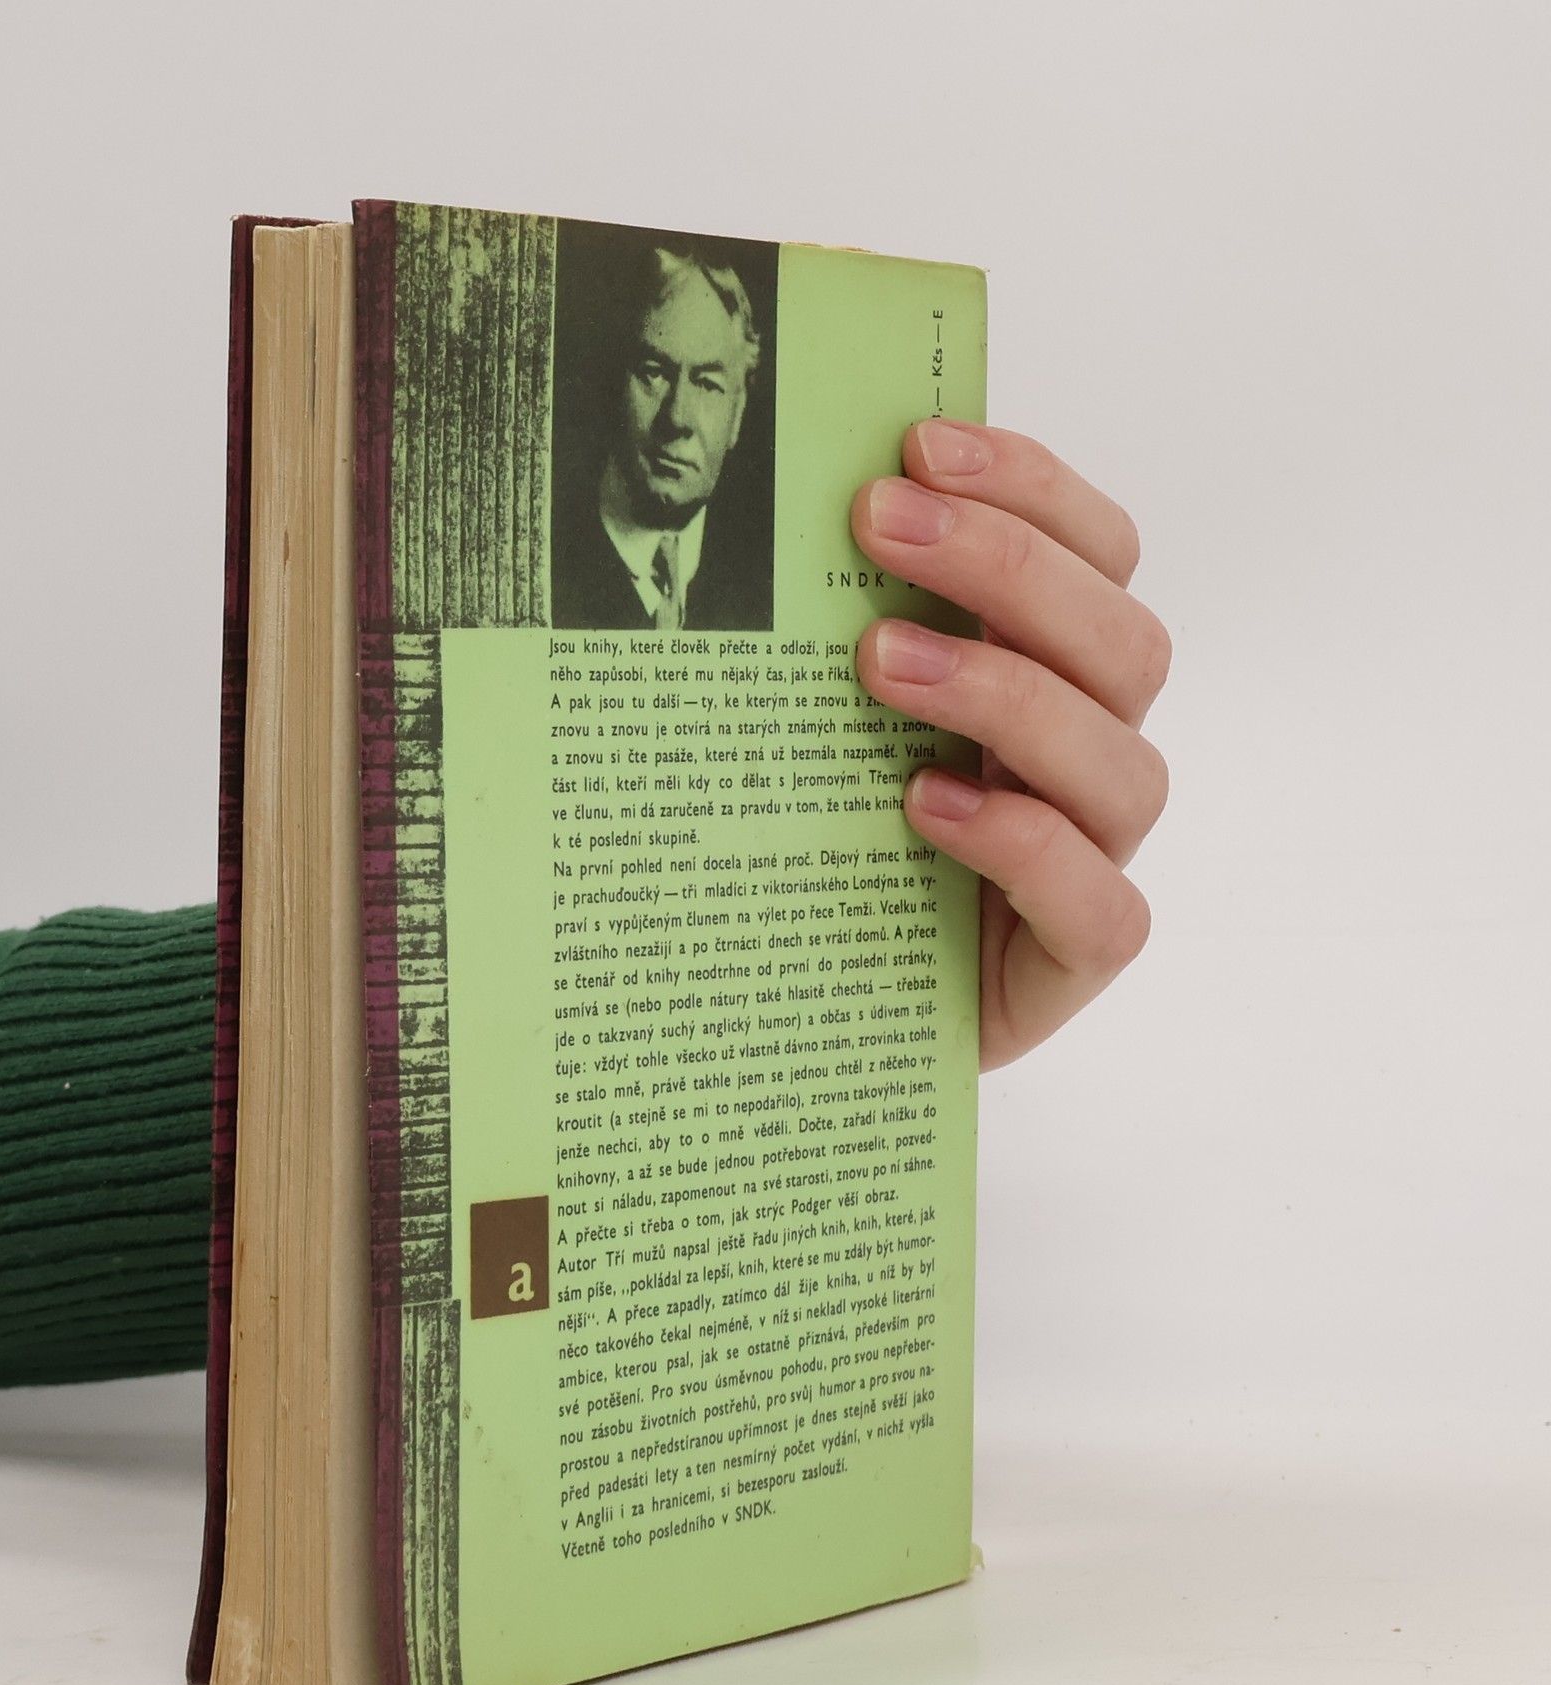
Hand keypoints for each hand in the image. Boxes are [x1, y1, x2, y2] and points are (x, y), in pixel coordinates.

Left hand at [850, 422, 1169, 1068]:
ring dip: (1004, 692)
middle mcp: (1089, 758)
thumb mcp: (833, 720)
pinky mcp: (1073, 960)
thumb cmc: (833, 844)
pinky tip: (925, 805)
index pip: (1097, 555)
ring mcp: (1094, 859)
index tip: (921, 443)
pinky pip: (1097, 904)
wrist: (823, 1004)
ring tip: (878, 663)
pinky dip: (1021, 845)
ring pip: (1121, 763)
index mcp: (1053, 676)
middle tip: (878, 524)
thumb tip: (799, 498)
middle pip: (1120, 641)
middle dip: (1005, 565)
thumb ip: (852, 624)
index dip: (1032, 487)